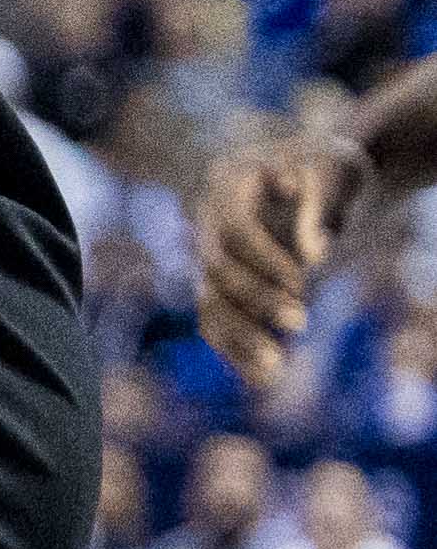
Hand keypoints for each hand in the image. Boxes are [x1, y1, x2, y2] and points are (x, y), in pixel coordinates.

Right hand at [200, 128, 368, 389]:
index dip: (264, 259)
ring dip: (240, 337)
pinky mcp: (228, 284)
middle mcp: (209, 220)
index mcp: (228, 182)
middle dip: (255, 300)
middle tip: (302, 322)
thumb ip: (324, 204)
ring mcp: (214, 253)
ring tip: (275, 370)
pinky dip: (237, 351)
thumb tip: (314, 254)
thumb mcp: (339, 171)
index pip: (233, 229)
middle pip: (215, 269)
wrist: (328, 180)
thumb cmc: (336, 169)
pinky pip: (218, 320)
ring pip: (210, 302)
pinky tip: (265, 380)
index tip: (305, 279)